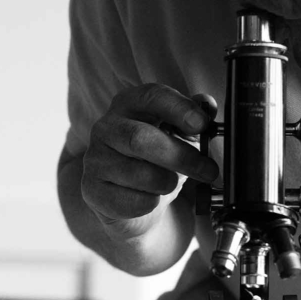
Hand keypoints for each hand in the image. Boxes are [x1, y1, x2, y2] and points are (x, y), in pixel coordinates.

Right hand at [80, 84, 218, 233]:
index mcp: (129, 104)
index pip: (152, 96)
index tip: (202, 125)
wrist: (133, 201)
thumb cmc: (156, 161)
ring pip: (137, 173)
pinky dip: (149, 203)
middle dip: (181, 157)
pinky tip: (151, 198)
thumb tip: (207, 105)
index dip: (179, 109)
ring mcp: (95, 158)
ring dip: (166, 182)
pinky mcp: (92, 189)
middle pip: (141, 138)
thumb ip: (194, 120)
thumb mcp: (180, 136)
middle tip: (208, 170)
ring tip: (172, 184)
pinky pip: (127, 200)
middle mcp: (106, 127)